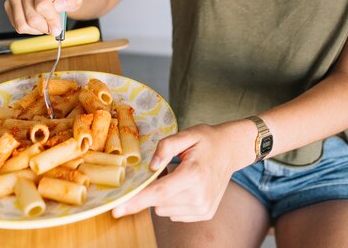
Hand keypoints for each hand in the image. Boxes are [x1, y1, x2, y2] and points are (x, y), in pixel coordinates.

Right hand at [4, 0, 82, 35]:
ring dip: (38, 29)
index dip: (52, 20)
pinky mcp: (9, 4)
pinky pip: (17, 26)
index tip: (59, 26)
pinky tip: (39, 21)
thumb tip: (59, 4)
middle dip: (46, 26)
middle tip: (55, 25)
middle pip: (32, 18)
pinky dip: (30, 30)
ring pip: (23, 24)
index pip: (42, 5)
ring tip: (47, 22)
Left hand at [112, 121, 255, 222]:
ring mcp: (203, 207)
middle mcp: (199, 195)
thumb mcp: (187, 134)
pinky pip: (175, 214)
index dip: (136, 201)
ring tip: (181, 176)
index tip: (116, 210)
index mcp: (194, 174)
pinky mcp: (204, 213)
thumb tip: (151, 166)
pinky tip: (187, 186)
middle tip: (171, 169)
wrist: (231, 150)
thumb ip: (166, 147)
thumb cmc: (207, 140)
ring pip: (164, 210)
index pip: (159, 192)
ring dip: (166, 195)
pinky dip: (175, 201)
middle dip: (156, 188)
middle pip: (158, 202)